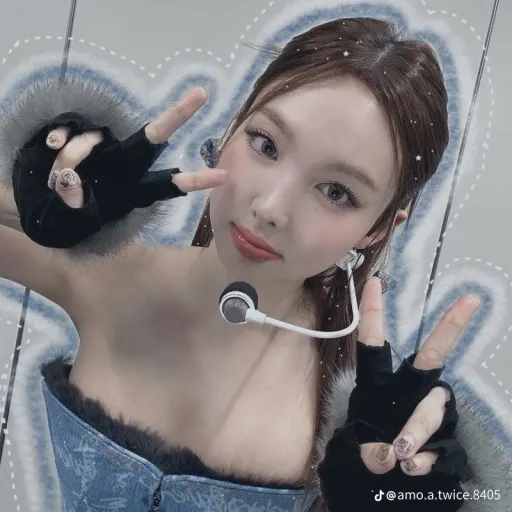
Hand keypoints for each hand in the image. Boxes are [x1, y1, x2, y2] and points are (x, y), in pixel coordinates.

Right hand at [45, 87, 227, 207]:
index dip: (196, 180)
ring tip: (58, 179)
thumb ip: (72, 201)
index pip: (170, 183)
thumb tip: (67, 182)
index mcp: (133, 188)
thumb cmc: (69, 215)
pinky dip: (58, 141)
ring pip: (94, 138)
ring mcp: (103, 148)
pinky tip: (49, 146)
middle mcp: (125, 164)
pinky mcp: (78, 137)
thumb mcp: (75, 217)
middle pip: (153, 137)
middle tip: (201, 93)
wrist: (46, 208)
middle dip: (177, 116)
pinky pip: (68, 131)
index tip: (225, 175)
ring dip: (73, 156)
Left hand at [317, 277, 479, 510]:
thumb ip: (366, 450)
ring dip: (419, 427)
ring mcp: (431, 415)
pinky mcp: (447, 444)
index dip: (372, 314)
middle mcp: (409, 392)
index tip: (374, 282)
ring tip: (401, 453)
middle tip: (470, 300)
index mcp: (379, 385)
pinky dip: (429, 459)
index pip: (374, 344)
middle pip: (432, 356)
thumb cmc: (365, 454)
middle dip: (450, 327)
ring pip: (436, 406)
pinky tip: (413, 469)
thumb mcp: (354, 450)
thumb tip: (390, 456)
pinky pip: (447, 445)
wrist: (380, 491)